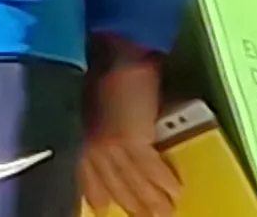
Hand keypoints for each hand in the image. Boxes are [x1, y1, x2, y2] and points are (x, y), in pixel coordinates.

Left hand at [78, 46, 179, 216]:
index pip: (86, 173)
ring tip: (167, 213)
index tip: (102, 207)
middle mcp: (91, 145)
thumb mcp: (90, 105)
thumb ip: (98, 128)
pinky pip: (152, 169)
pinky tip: (177, 191)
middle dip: (132, 203)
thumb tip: (112, 146)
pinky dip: (165, 182)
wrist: (117, 55)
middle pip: (114, 183)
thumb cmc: (103, 73)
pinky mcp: (133, 140)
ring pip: (133, 181)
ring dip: (152, 200)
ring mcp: (111, 145)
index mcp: (78, 135)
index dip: (96, 192)